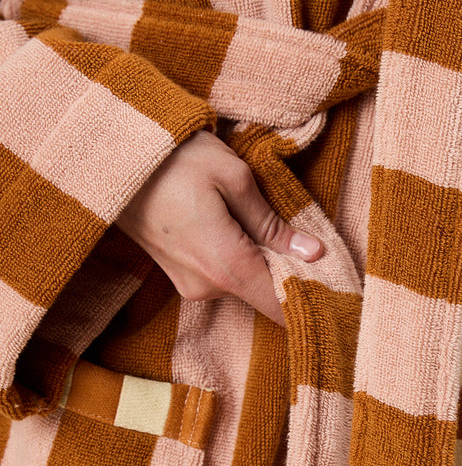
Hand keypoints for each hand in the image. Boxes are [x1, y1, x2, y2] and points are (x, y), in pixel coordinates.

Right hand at [116, 131, 323, 324]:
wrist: (112, 158)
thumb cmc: (174, 159)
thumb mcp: (233, 179)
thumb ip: (273, 224)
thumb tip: (313, 254)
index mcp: (227, 267)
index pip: (283, 308)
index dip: (315, 306)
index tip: (345, 304)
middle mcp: (208, 288)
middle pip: (267, 296)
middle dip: (295, 277)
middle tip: (325, 256)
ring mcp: (190, 286)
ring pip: (246, 285)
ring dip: (266, 264)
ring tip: (281, 233)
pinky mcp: (180, 276)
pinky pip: (225, 277)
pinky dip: (243, 261)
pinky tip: (248, 233)